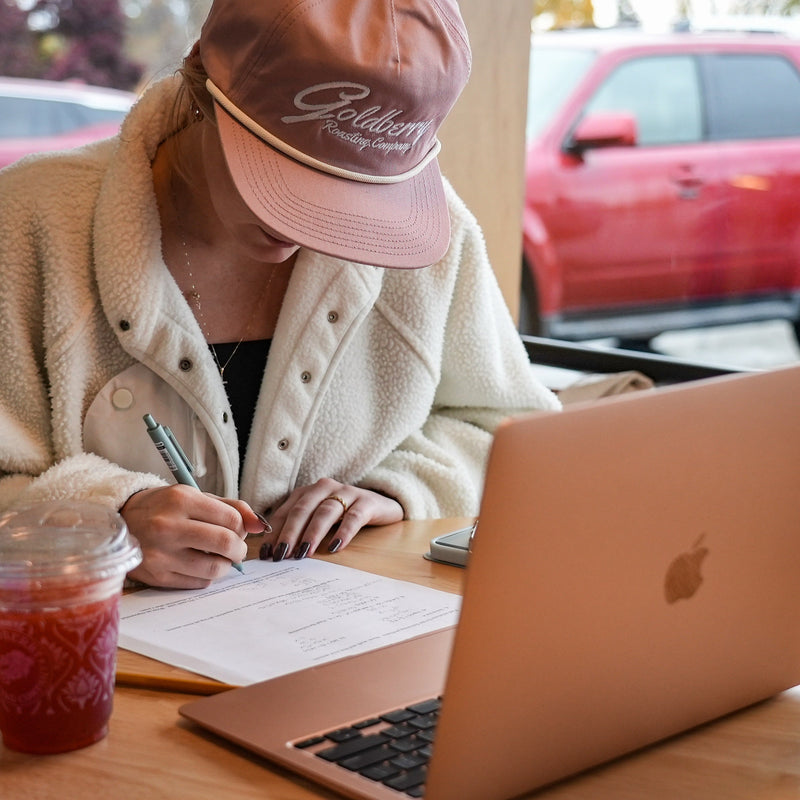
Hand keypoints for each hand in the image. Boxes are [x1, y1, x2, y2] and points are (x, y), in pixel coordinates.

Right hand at [121, 485, 266, 587]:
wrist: (120, 521)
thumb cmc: (164, 507)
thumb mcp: (195, 497)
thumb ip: (231, 508)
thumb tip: (261, 525)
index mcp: (182, 500)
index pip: (232, 520)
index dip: (242, 528)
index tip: (238, 530)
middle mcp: (169, 526)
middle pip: (225, 544)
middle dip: (239, 549)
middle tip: (236, 549)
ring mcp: (161, 554)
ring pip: (214, 569)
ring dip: (225, 565)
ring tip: (219, 557)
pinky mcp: (157, 576)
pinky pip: (198, 583)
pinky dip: (207, 576)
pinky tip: (198, 564)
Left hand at [260, 478, 402, 561]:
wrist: (380, 504)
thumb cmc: (343, 515)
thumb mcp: (318, 518)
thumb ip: (299, 529)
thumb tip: (273, 552)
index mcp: (308, 492)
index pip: (285, 512)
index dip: (274, 532)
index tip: (266, 553)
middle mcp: (324, 488)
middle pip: (302, 510)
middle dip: (289, 534)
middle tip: (281, 555)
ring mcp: (346, 492)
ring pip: (325, 512)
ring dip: (312, 534)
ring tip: (304, 553)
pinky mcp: (366, 502)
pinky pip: (353, 517)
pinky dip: (343, 532)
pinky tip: (335, 547)